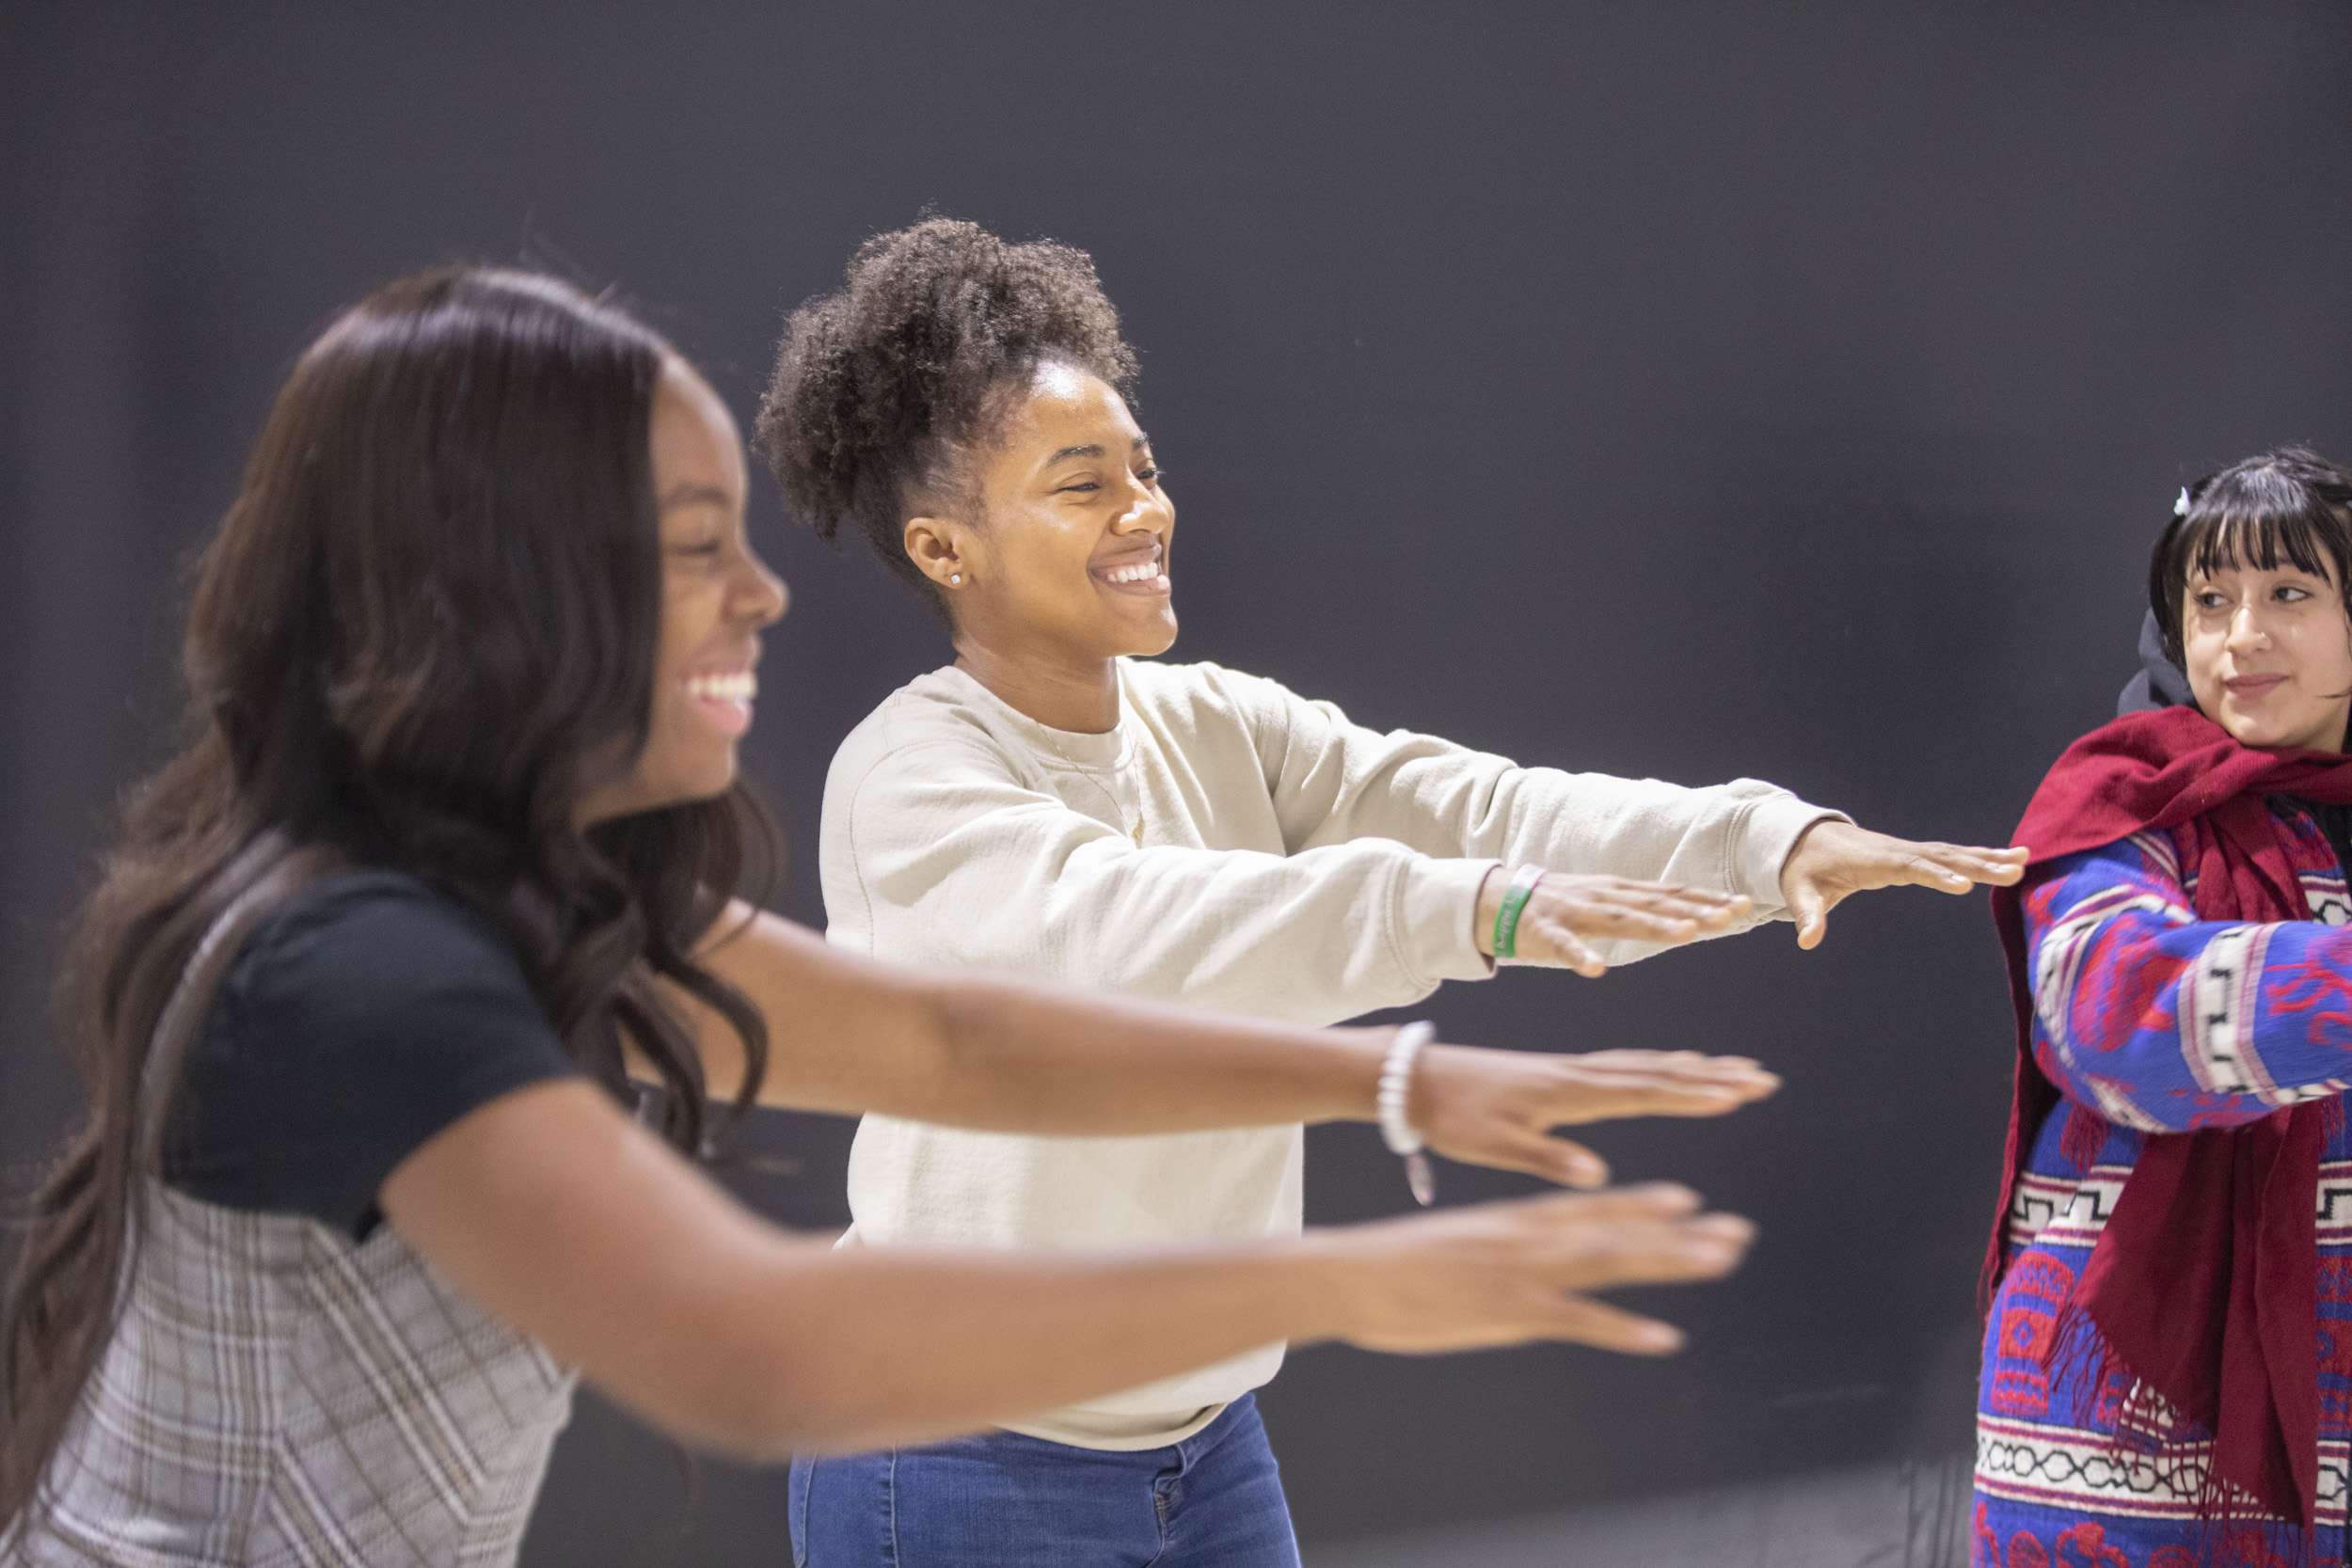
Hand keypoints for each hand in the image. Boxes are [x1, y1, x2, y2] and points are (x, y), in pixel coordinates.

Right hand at [1325, 1184, 1753, 1354]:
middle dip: (1681, 1232)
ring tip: (1723, 1259)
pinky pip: (1579, 1320)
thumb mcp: (1457, 1248)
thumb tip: (1521, 1275)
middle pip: (1618, 1229)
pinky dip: (1624, 1329)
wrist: (1352, 1273)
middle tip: (1738, 1231)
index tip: (1689, 1199)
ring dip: (1671, 1260)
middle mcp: (1529, 1237)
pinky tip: (1665, 1336)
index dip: (1643, 1204)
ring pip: (1611, 1260)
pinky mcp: (1510, 1309)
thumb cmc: (1394, 1266)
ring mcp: (1523, 1271)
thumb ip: (1498, 1255)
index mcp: (1515, 1220)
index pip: (1591, 1207)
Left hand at [1413, 1044, 1778, 1187]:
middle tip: (1764, 1078)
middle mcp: (1577, 1074)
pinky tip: (1675, 1067)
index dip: (1693, 1094)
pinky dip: (1660, 1064)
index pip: (1642, 1092)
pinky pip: (1625, 1064)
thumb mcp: (1495, 1148)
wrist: (1417, 1078)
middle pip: (1657, 1072)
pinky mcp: (1561, 1072)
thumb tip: (1596, 1174)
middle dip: (1713, 1076)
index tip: (1739, 1095)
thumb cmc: (1454, 1117)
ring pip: (1645, 1065)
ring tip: (1739, 1069)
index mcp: (1567, 1093)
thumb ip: (1547, 1158)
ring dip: (1695, 1067)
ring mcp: (1571, 1069)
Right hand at [1475, 870, 1750, 976]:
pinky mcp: (1547, 931)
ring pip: (1620, 920)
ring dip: (1653, 926)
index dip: (1706, 899)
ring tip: (1684, 934)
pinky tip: (1595, 970)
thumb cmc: (1559, 904)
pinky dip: (1580, 956)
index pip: (1671, 894)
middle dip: (1693, 911)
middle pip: (1655, 905)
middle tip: (1728, 918)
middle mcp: (1603, 897)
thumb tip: (1691, 912)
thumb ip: (1643, 906)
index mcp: (1620, 892)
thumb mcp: (1606, 900)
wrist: (1498, 897)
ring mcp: (1575, 912)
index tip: (1743, 904)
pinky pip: (1565, 947)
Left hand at [1777, 819, 2028, 949]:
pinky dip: (1980, 854)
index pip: (1909, 867)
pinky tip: (2011, 856)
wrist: (1808, 840)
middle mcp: (1896, 851)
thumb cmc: (1805, 868)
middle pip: (1941, 857)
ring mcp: (1908, 850)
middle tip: (2014, 871)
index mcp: (1873, 861)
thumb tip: (1807, 941)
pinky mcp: (1915, 853)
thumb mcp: (1800, 891)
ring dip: (1987, 856)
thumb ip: (1807, 915)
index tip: (1965, 885)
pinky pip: (1951, 854)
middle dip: (1977, 864)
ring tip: (2024, 861)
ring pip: (1952, 853)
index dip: (1936, 875)